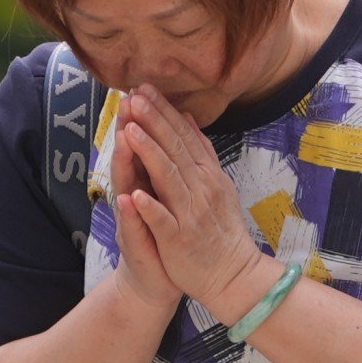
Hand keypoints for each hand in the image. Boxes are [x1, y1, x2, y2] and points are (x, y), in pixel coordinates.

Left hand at [112, 87, 271, 320]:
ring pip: (168, 178)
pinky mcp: (179, 239)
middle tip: (134, 96)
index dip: (163, 112)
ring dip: (149, 154)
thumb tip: (187, 119)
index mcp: (206, 174)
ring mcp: (189, 214)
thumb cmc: (219, 229)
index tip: (144, 89)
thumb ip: (200, 152)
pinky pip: (163, 221)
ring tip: (130, 131)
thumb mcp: (215, 184)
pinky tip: (134, 194)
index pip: (182, 136)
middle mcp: (200, 189)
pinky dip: (149, 207)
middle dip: (153, 121)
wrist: (232, 274)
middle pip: (174, 149)